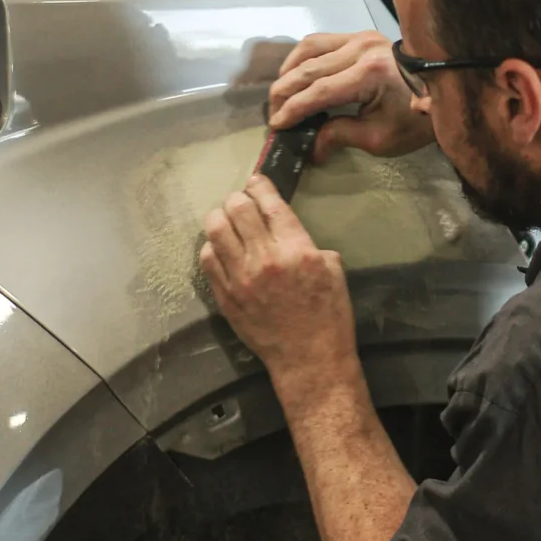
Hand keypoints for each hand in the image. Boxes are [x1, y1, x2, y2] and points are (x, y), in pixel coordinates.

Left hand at [199, 173, 357, 390]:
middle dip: (237, 198)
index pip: (270, 204)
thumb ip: (308, 243)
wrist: (309, 358)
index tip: (255, 181)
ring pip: (215, 230)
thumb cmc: (329, 316)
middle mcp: (265, 258)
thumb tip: (287, 231)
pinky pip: (207, 260)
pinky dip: (211, 248)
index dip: (260, 186)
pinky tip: (219, 249)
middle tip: (240, 201)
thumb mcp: (333, 270)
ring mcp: (240, 278)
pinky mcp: (225, 296)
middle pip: (237, 209)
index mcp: (296, 249)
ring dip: (219, 218)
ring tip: (224, 220)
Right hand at [267, 30, 432, 161]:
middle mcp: (361, 49)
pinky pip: (323, 40)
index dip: (294, 109)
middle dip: (285, 92)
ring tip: (281, 94)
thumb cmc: (417, 118)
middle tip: (273, 114)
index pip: (319, 91)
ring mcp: (361, 37)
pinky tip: (297, 73)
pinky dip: (304, 56)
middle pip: (308, 68)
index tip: (277, 126)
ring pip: (310, 47)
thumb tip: (311, 148)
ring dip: (290, 70)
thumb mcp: (382, 137)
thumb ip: (341, 136)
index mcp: (368, 75)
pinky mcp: (362, 34)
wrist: (447, 87)